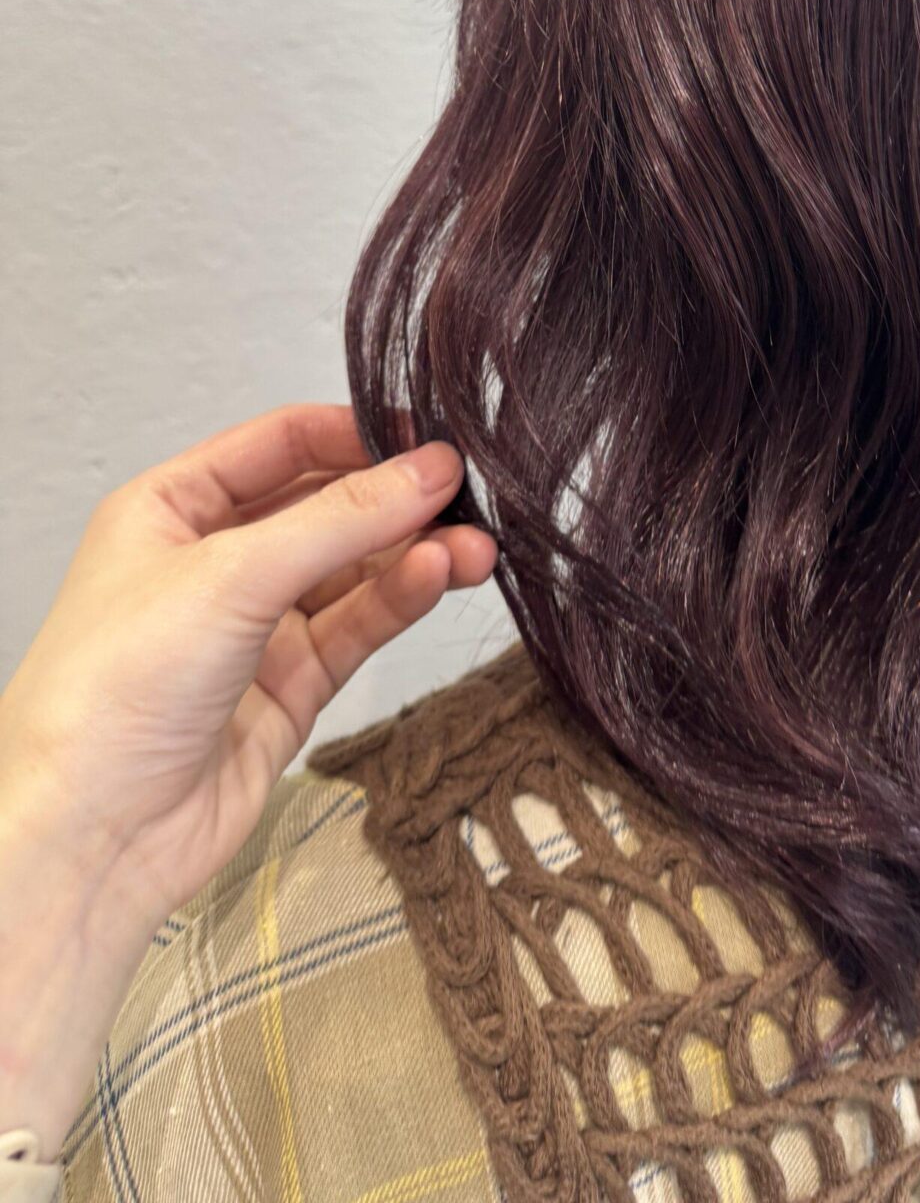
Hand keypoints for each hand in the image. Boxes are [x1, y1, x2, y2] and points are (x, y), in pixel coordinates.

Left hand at [0, 402, 495, 1156]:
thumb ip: (342, 519)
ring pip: (352, 571)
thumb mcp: (232, 575)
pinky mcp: (289, 688)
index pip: (281, 444)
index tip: (430, 436)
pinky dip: (399, 600)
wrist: (93, 835)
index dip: (356, 434)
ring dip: (412, 553)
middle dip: (397, 500)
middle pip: (326, 508)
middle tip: (468, 495)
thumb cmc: (116, 688)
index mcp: (172, 508)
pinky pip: (356, 627)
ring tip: (474, 547)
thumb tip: (432, 468)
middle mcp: (213, 561)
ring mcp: (253, 628)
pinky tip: (438, 577)